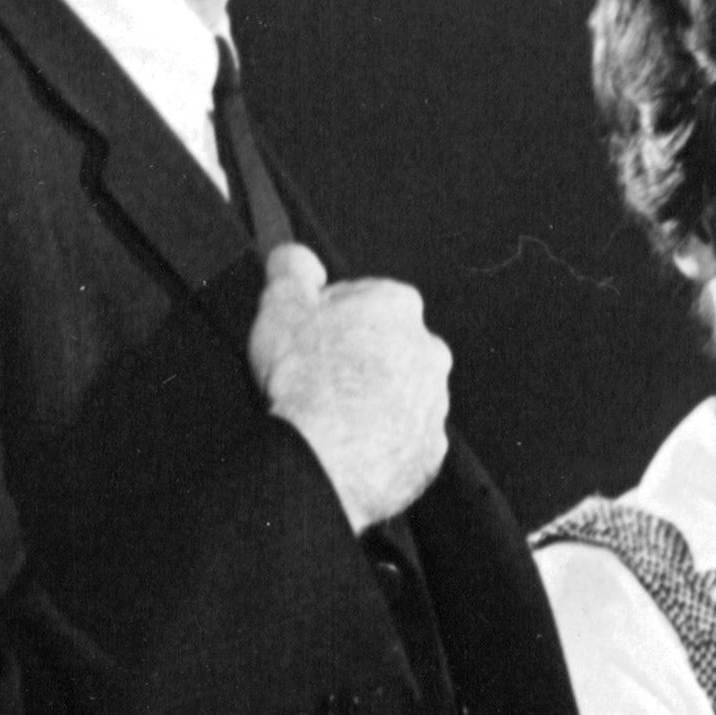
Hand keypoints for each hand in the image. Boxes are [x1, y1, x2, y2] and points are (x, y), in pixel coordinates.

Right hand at [246, 243, 449, 533]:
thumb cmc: (306, 380)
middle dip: (356, 357)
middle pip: (387, 346)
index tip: (309, 334)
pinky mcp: (430, 450)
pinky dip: (379, 440)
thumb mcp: (281, 303)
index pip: (365, 298)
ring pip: (399, 393)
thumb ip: (292, 268)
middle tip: (316, 374)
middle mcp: (429, 352)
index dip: (329, 315)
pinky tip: (348, 442)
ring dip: (370, 398)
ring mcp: (434, 404)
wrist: (325, 457)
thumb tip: (296, 257)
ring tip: (328, 411)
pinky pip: (403, 438)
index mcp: (398, 307)